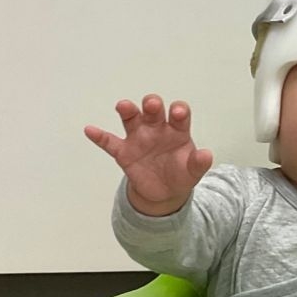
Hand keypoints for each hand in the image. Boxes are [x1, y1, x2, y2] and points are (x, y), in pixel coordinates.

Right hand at [83, 95, 213, 209]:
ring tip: (123, 106)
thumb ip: (199, 163)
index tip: (177, 113)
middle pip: (153, 111)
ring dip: (128, 110)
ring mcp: (139, 138)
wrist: (165, 192)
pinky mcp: (124, 152)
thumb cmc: (180, 173)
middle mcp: (156, 129)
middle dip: (152, 105)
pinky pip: (109, 142)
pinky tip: (90, 130)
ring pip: (131, 119)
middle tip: (151, 104)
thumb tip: (207, 155)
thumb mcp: (193, 171)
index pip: (178, 114)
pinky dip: (99, 136)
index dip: (178, 111)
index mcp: (177, 130)